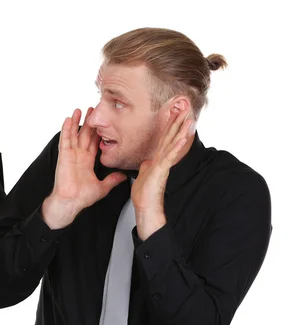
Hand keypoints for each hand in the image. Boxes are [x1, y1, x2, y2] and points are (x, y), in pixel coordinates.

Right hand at [42, 108, 126, 228]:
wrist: (71, 202)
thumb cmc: (82, 197)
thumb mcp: (102, 187)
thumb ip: (112, 179)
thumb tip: (124, 176)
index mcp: (87, 161)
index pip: (94, 143)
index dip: (98, 132)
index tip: (103, 122)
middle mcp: (79, 156)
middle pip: (85, 135)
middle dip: (89, 122)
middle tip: (92, 109)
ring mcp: (71, 155)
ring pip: (74, 134)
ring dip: (77, 122)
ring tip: (79, 109)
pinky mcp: (64, 155)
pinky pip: (65, 140)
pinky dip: (66, 129)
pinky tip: (68, 119)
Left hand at [131, 109, 193, 239]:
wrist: (145, 207)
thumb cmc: (144, 195)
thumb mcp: (142, 176)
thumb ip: (146, 167)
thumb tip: (146, 162)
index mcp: (157, 160)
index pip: (164, 139)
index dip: (169, 127)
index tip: (173, 114)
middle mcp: (162, 160)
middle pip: (171, 138)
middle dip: (178, 124)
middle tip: (186, 110)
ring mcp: (163, 165)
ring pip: (173, 144)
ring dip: (181, 131)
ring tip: (189, 119)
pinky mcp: (162, 171)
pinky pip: (170, 157)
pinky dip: (176, 147)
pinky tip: (182, 138)